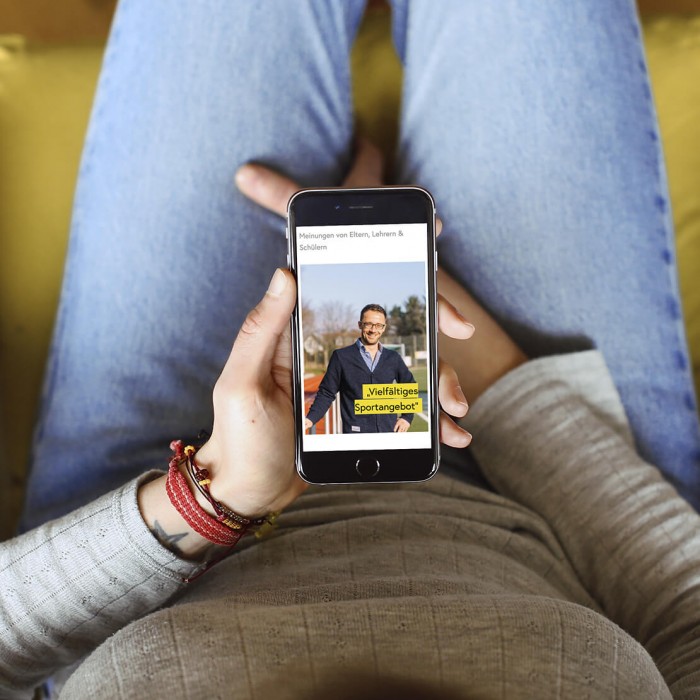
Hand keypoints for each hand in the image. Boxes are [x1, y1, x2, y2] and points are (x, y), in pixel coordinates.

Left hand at [235, 137, 476, 447]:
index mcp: (299, 334)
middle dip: (432, 321)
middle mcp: (328, 350)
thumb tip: (284, 272)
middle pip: (390, 323)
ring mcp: (349, 382)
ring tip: (455, 411)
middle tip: (462, 327)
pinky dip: (430, 417)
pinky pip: (402, 403)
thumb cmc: (238, 437)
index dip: (387, 267)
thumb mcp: (241, 383)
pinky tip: (449, 432)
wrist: (251, 491)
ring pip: (405, 365)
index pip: (346, 288)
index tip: (425, 251)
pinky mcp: (361, 411)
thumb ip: (260, 330)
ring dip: (440, 380)